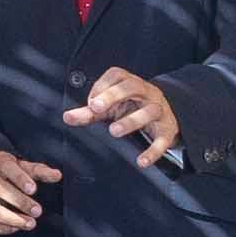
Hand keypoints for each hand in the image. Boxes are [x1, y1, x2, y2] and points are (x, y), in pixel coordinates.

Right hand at [0, 150, 61, 235]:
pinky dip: (0, 228)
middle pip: (0, 189)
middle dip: (20, 202)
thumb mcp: (20, 166)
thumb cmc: (5, 172)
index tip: (33, 189)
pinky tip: (15, 228)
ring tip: (30, 223)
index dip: (20, 178)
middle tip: (37, 211)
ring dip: (13, 219)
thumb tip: (57, 175)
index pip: (8, 168)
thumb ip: (39, 171)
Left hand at [67, 69, 184, 164]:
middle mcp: (146, 93)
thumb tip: (68, 117)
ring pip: (149, 110)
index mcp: (130, 83)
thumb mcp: (111, 108)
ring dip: (131, 120)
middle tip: (95, 108)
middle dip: (113, 96)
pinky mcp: (167, 130)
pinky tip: (141, 161)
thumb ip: (90, 112)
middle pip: (132, 86)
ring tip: (114, 131)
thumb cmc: (133, 109)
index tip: (90, 102)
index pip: (116, 75)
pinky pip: (162, 139)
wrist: (166, 117)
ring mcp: (159, 110)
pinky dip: (153, 151)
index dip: (101, 86)